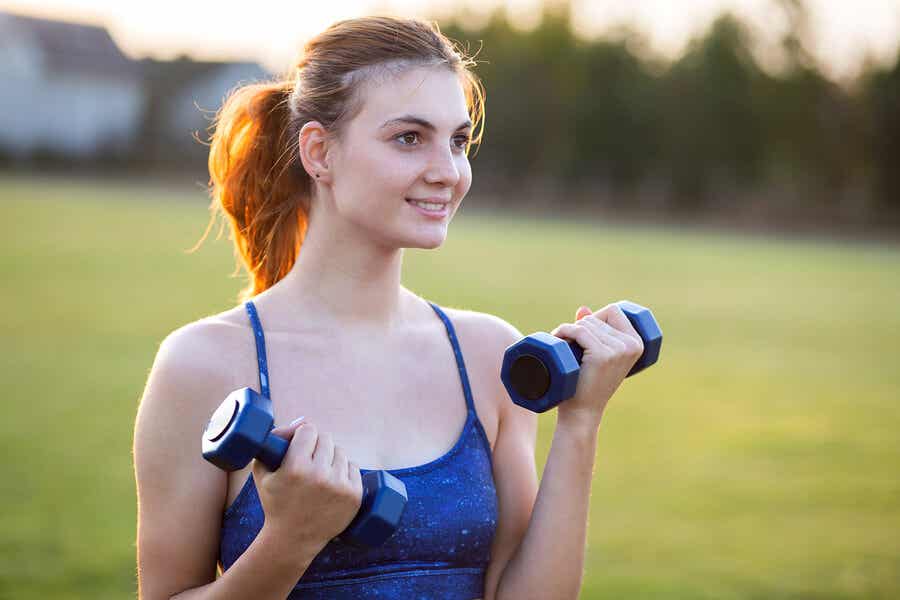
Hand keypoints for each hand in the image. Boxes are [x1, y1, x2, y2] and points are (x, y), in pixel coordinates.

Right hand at [252, 419, 363, 554]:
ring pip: (340, 452)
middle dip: (316, 445)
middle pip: (326, 438)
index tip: (299, 443)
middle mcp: (320, 475)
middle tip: (309, 458)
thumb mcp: (263, 472)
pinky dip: (343, 470)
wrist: (293, 540)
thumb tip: (301, 421)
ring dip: (330, 457)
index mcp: (296, 467)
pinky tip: (332, 481)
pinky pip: (353, 467)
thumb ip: (274, 442)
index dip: (302, 434)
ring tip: (319, 472)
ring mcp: (339, 486)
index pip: (308, 430)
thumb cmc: (276, 502)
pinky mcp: (354, 495)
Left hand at [550, 304, 644, 431]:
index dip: (595, 317)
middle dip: (580, 326)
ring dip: (570, 330)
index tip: (584, 334)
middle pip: (598, 316)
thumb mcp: (597, 355)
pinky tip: (558, 338)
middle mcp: (632, 345)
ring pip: (586, 323)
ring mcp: (619, 350)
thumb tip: (583, 309)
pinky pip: (579, 331)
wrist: (583, 411)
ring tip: (565, 348)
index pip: (614, 310)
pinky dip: (564, 331)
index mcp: (637, 343)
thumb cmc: (588, 383)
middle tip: (570, 345)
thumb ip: (594, 331)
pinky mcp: (602, 355)